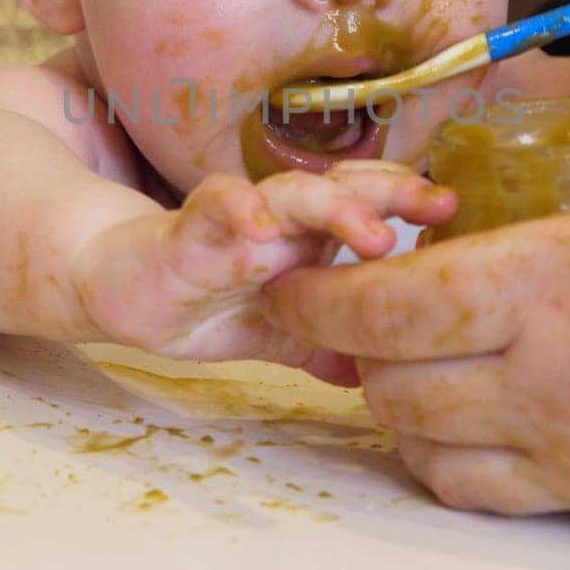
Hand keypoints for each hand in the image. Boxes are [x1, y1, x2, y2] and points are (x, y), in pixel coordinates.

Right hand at [72, 161, 454, 371]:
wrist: (115, 285)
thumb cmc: (199, 298)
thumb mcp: (271, 334)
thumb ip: (322, 347)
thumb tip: (381, 380)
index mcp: (304, 238)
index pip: (365, 202)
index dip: (408, 201)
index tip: (454, 210)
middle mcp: (277, 220)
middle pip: (341, 189)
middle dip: (390, 192)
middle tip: (435, 205)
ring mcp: (233, 223)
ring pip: (289, 196)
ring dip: (332, 208)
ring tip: (371, 234)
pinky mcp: (184, 233)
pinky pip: (212, 209)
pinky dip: (237, 211)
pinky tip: (261, 228)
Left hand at [266, 153, 569, 554]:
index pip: (396, 300)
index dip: (327, 292)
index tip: (297, 275)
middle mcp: (560, 375)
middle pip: (394, 385)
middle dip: (354, 352)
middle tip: (353, 321)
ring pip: (439, 458)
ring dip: (405, 417)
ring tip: (410, 380)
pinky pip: (521, 501)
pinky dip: (477, 472)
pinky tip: (501, 441)